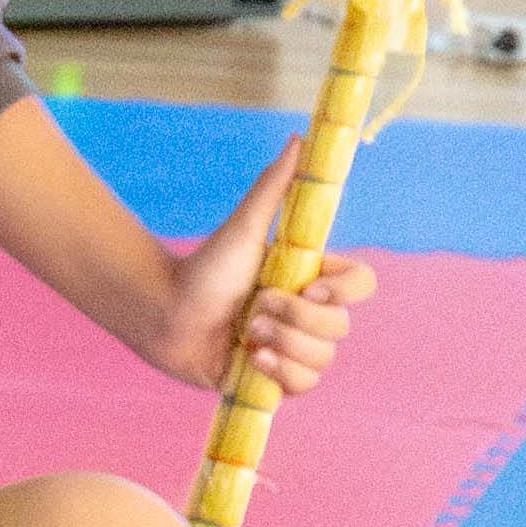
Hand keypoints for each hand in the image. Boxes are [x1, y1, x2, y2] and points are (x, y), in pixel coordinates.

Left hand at [161, 154, 377, 396]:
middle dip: (296, 320)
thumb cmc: (203, 268)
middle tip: (256, 307)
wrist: (165, 312)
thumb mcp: (244, 227)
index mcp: (311, 279)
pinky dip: (278, 375)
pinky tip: (250, 360)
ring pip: (322, 360)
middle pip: (340, 328)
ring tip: (245, 334)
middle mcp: (307, 315)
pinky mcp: (272, 380)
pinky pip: (302, 387)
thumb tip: (300, 139)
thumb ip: (274, 186)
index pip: (360, 286)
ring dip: (283, 346)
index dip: (344, 292)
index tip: (309, 287)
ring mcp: (292, 349)